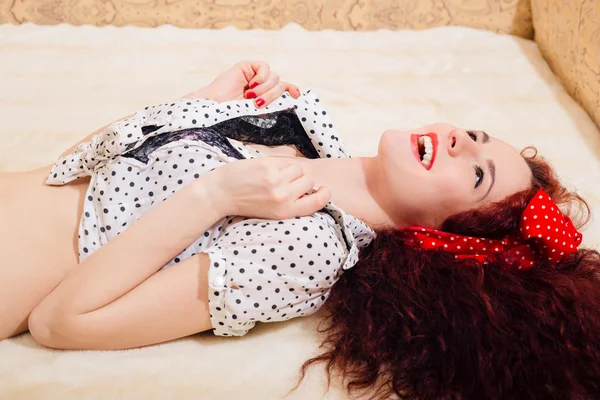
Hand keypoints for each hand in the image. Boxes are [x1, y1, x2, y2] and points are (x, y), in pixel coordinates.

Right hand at [184, 61, 300, 107]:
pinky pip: (264, 67)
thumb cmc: (234, 115)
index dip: (292, 89)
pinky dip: (262, 77)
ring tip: (250, 97)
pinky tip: (251, 85)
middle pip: (280, 84)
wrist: (215, 110)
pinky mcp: (246, 67)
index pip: (284, 88)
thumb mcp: (259, 112)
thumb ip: (275, 104)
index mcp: (264, 96)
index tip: (296, 95)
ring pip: (275, 77)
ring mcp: (254, 75)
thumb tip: (293, 97)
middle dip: (272, 95)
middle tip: (257, 104)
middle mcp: (261, 85)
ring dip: (265, 89)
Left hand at [199, 157, 330, 219]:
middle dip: (301, 180)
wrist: (221, 194)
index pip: (316, 203)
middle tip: (287, 182)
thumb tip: (311, 188)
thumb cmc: (246, 202)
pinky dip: (281, 163)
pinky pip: (287, 161)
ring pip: (300, 169)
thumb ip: (291, 202)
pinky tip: (268, 168)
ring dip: (291, 170)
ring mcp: (277, 181)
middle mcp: (284, 198)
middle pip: (309, 182)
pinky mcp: (268, 167)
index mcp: (286, 212)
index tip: (324, 190)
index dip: (324, 195)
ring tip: (276, 175)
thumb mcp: (272, 211)